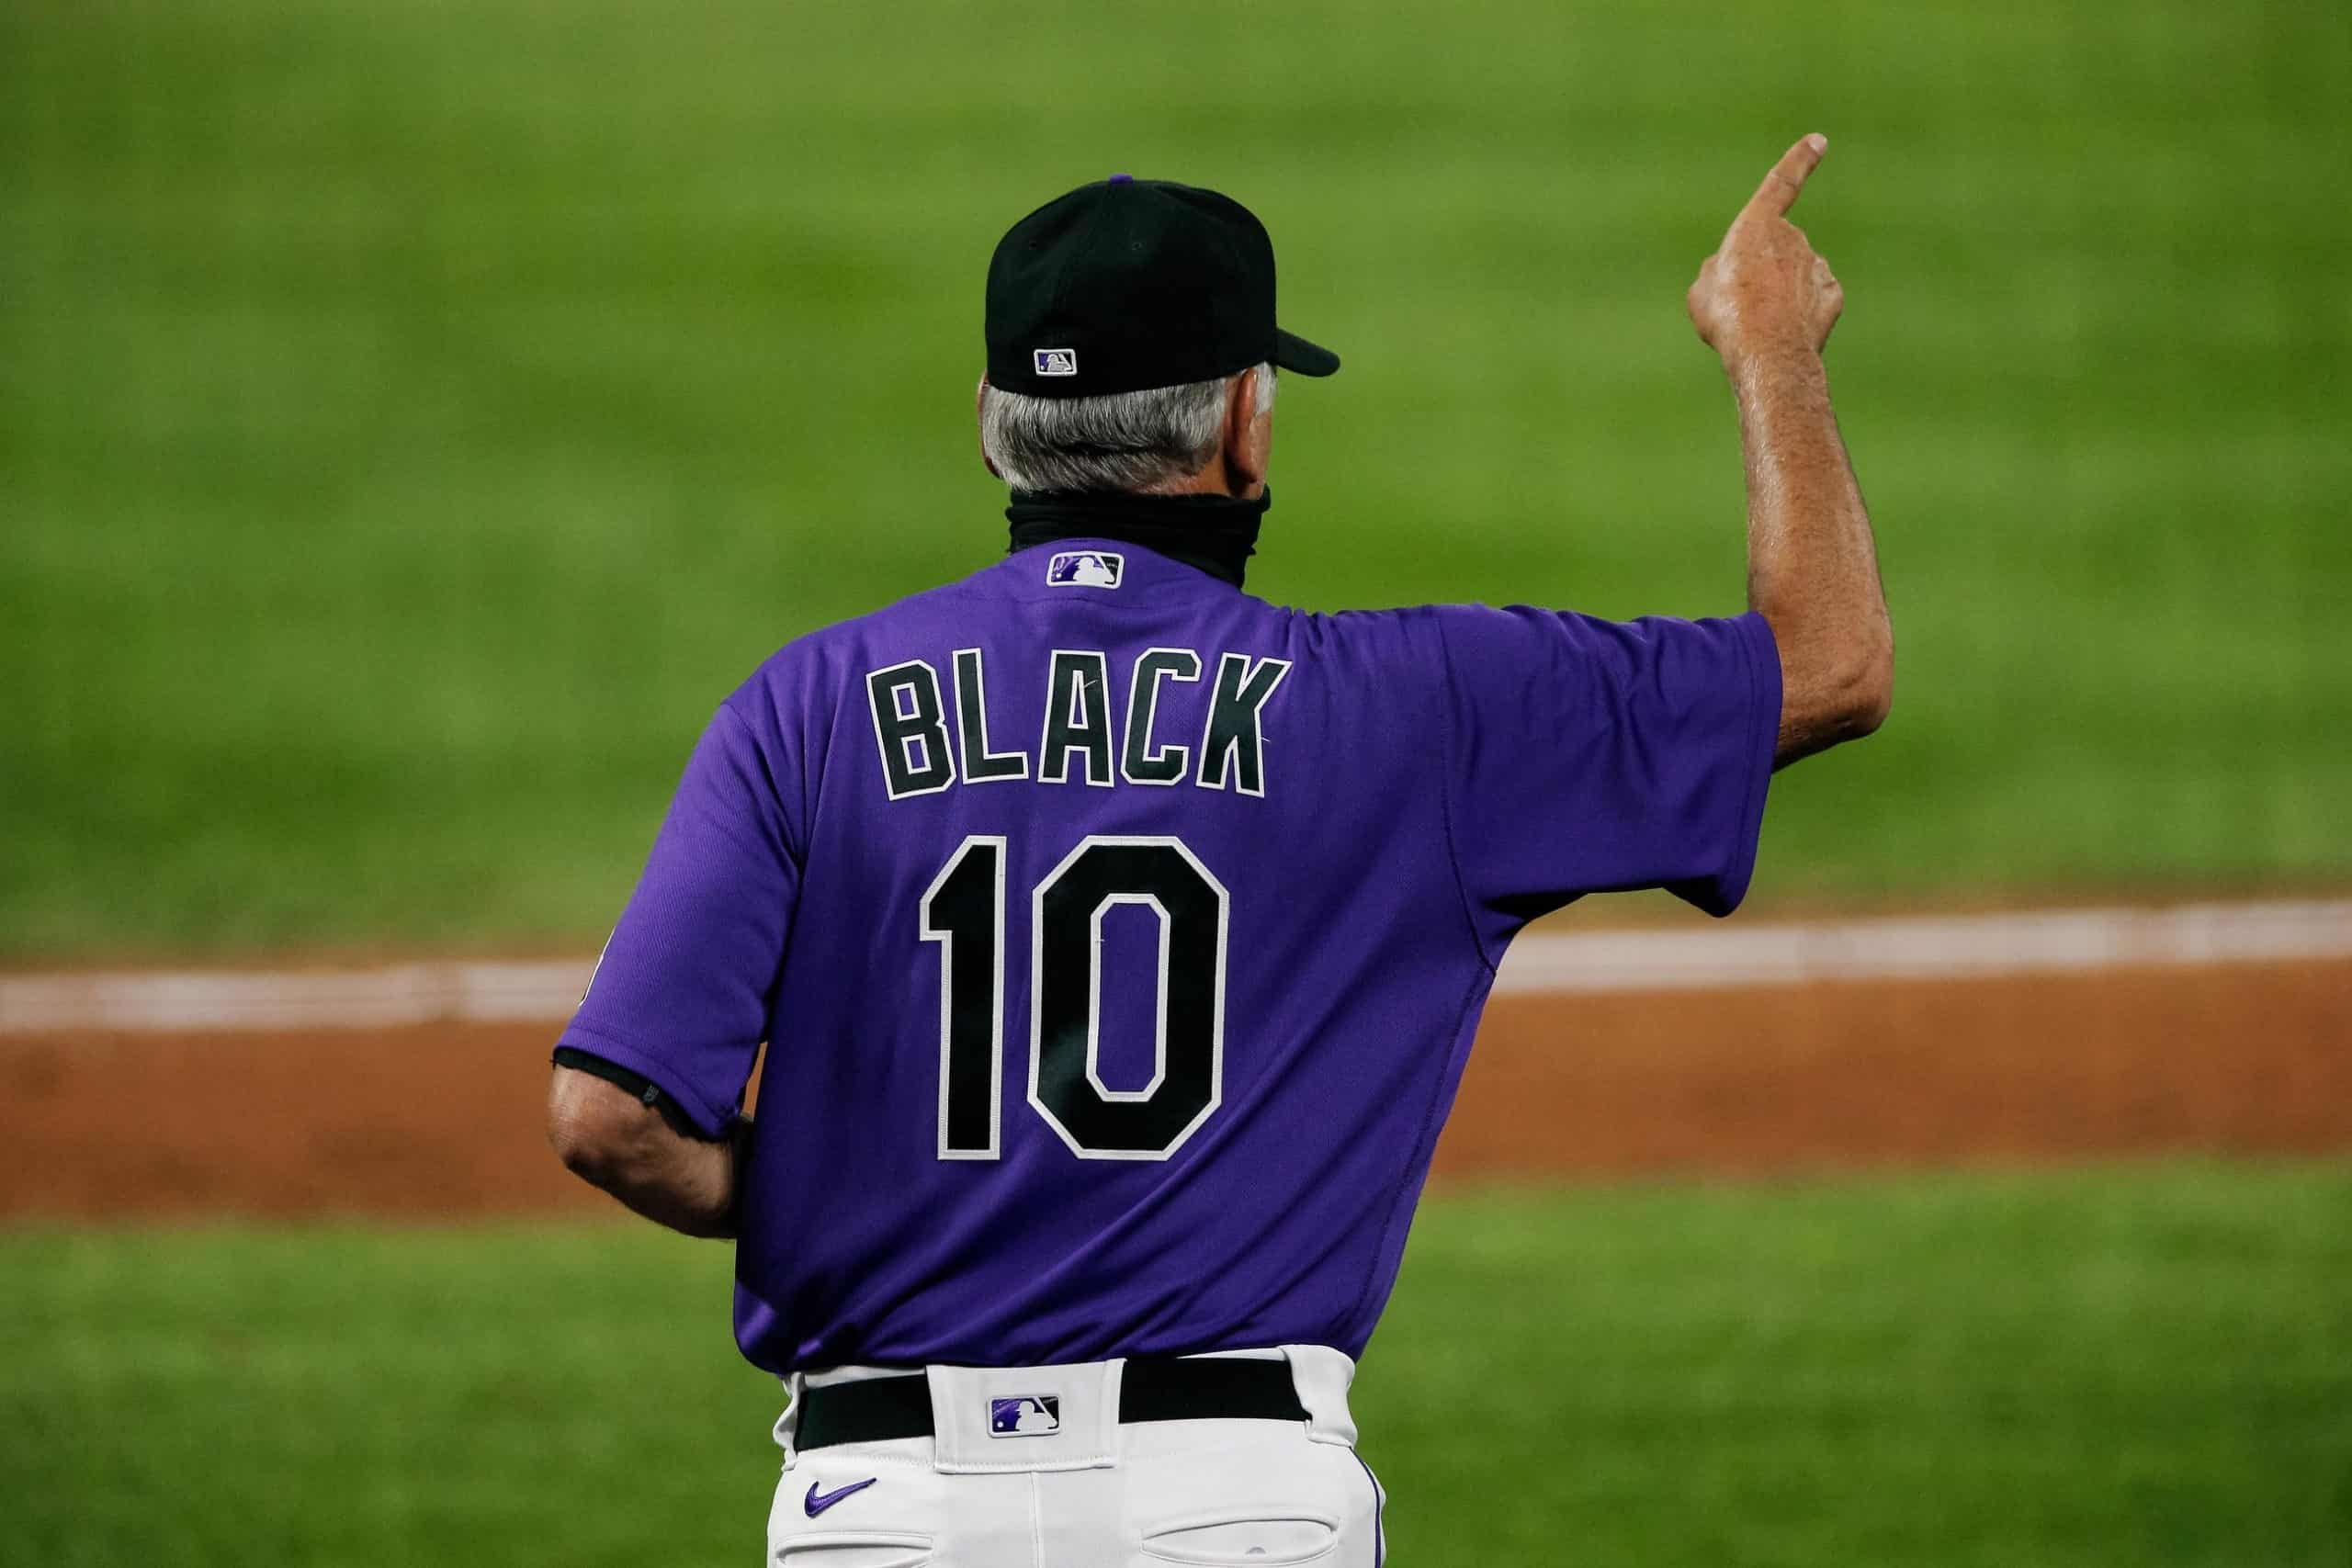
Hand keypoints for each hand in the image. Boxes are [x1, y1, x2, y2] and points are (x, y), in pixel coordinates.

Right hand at [1687, 134, 1842, 363]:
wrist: (1766, 354)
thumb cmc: (1727, 318)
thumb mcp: (1701, 292)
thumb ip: (1717, 272)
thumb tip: (1730, 273)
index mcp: (1757, 226)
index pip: (1781, 184)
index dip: (1799, 161)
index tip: (1818, 141)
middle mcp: (1793, 238)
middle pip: (1775, 250)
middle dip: (1760, 273)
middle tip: (1740, 307)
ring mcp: (1816, 265)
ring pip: (1795, 276)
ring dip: (1778, 296)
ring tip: (1760, 326)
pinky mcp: (1832, 294)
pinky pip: (1813, 299)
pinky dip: (1801, 313)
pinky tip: (1785, 331)